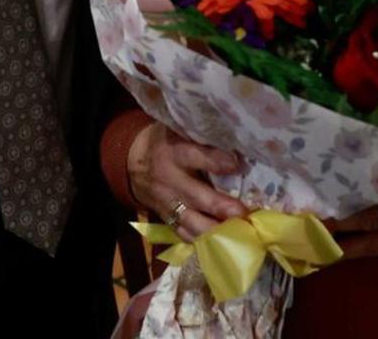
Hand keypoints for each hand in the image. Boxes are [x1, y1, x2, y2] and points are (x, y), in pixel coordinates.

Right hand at [126, 121, 247, 241]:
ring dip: (215, 231)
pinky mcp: (167, 220)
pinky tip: (222, 245)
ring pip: (192, 222)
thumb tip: (236, 144)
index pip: (194, 156)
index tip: (237, 165)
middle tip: (242, 212)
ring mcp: (168, 204)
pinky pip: (185, 235)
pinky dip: (203, 242)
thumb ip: (200, 139)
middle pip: (196, 196)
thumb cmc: (166, 143)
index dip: (215, 161)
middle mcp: (170, 180)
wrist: (134, 163)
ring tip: (238, 236)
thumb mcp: (177, 132)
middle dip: (220, 206)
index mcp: (174, 152)